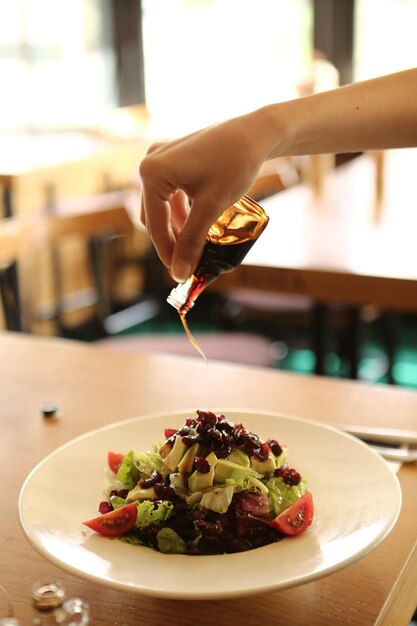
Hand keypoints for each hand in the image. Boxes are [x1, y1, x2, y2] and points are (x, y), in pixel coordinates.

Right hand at [139, 112, 271, 281]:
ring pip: (161, 207)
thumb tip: (179, 273)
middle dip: (172, 241)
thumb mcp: (212, 207)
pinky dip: (182, 213)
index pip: (155, 224)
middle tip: (190, 263)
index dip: (168, 253)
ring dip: (178, 228)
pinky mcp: (172, 160)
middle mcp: (149, 163)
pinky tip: (199, 226)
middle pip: (154, 216)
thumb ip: (192, 241)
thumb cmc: (235, 163)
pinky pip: (170, 195)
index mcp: (152, 172)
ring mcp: (160, 159)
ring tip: (197, 247)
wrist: (257, 132)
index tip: (182, 275)